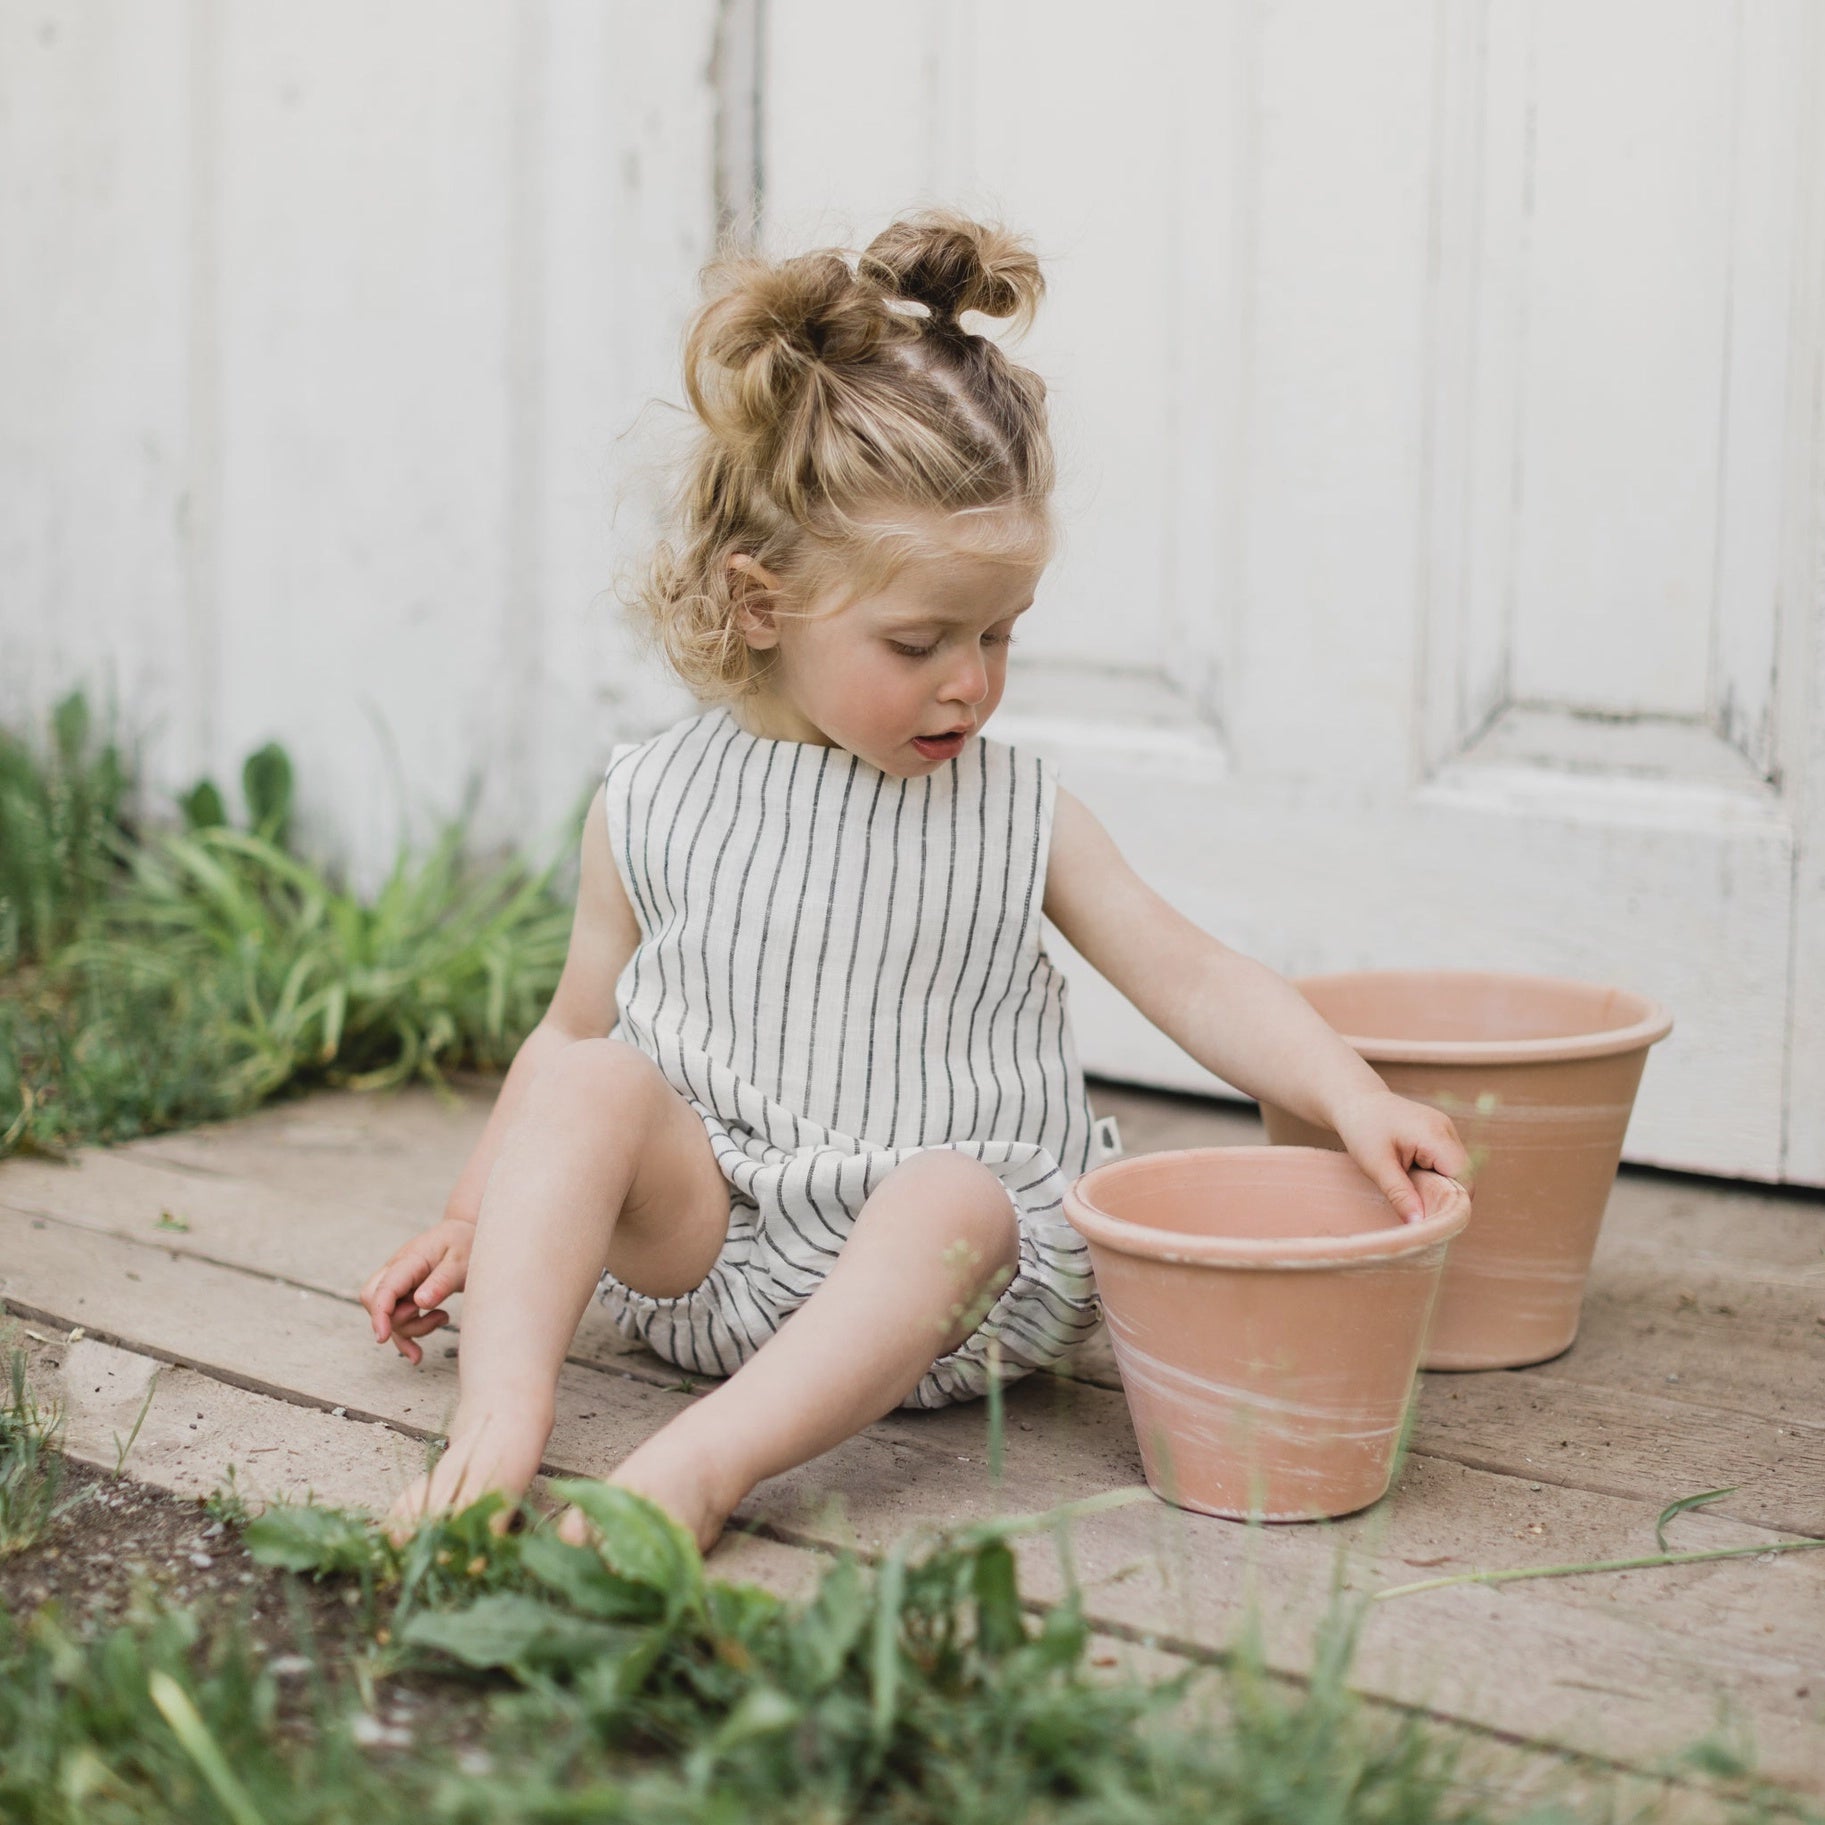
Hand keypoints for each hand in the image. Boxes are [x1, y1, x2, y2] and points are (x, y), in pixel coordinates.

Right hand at [359, 1216, 475, 1364]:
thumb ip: (442, 1281)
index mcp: (410, 1259)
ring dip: (412, 1328)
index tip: (383, 1336)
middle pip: (373, 1299)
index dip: (380, 1313)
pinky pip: (397, 1320)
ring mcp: (399, 1283)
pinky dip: (406, 1338)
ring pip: (388, 1314)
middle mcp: (397, 1270)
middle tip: (431, 1317)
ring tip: (443, 1318)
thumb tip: (420, 1303)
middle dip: (394, 1320)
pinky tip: (417, 1356)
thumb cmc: (465, 1243)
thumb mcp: (462, 1260)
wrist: (467, 1232)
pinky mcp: (405, 1294)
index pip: (384, 1287)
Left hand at [1328, 1089, 1471, 1223]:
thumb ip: (1400, 1195)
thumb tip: (1419, 1224)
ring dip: (1439, 1184)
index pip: (1463, 1177)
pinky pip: (1447, 1161)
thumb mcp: (1376, 1166)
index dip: (1452, 1201)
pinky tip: (1412, 1174)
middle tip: (1417, 1205)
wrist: (1356, 1101)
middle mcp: (1447, 1129)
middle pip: (1463, 1175)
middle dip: (1444, 1194)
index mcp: (1435, 1134)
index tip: (1430, 1217)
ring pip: (1456, 1170)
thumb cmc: (1362, 1129)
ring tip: (1410, 1184)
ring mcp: (1446, 1129)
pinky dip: (1434, 1174)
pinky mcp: (1441, 1133)